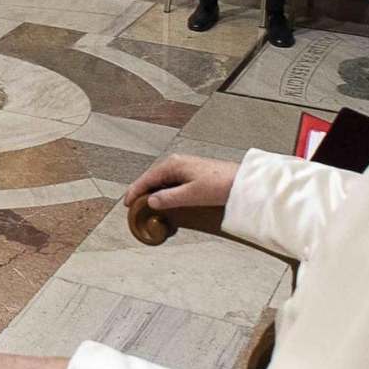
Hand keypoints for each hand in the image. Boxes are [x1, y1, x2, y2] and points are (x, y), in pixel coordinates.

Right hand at [124, 151, 239, 217]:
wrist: (242, 182)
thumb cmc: (220, 184)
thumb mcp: (191, 195)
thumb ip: (168, 198)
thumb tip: (151, 201)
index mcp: (173, 164)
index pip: (147, 178)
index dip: (135, 190)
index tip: (126, 202)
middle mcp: (177, 163)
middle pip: (153, 178)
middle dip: (142, 191)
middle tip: (134, 205)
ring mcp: (185, 167)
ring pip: (162, 180)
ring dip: (154, 192)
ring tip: (147, 205)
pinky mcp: (193, 174)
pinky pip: (172, 182)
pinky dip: (164, 191)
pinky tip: (166, 200)